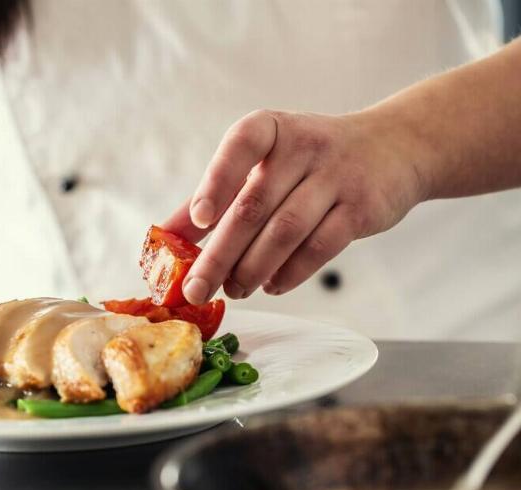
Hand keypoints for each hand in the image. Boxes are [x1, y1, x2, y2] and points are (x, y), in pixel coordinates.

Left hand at [164, 109, 426, 303]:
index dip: (215, 183)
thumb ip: (215, 194)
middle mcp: (304, 145)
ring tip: (234, 290)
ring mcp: (337, 175)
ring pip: (286, 231)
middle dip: (220, 254)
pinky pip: (321, 246)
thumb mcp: (264, 162)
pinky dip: (291, 272)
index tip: (197, 222)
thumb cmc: (309, 160)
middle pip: (254, 206)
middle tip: (196, 289)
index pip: (239, 146)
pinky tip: (271, 286)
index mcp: (270, 129)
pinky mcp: (362, 207)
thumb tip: (166, 235)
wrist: (393, 148)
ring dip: (253, 268)